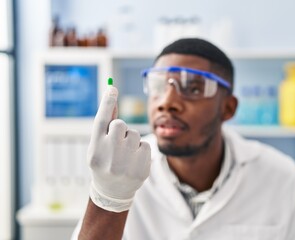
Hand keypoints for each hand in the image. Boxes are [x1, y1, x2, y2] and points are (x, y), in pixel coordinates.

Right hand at [87, 86, 150, 211]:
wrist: (113, 192)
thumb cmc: (104, 162)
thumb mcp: (98, 145)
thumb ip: (105, 123)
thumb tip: (112, 95)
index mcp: (95, 149)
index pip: (101, 121)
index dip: (107, 103)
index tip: (112, 88)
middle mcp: (109, 156)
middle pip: (120, 125)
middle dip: (120, 129)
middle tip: (117, 142)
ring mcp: (126, 164)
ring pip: (135, 133)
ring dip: (131, 139)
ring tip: (125, 153)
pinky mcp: (141, 169)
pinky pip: (145, 144)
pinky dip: (141, 149)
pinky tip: (134, 160)